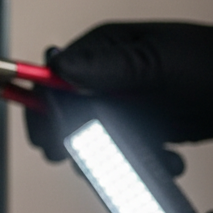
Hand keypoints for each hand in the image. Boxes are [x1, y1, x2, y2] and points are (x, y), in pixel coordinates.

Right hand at [25, 21, 212, 166]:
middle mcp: (111, 74)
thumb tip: (60, 68)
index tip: (50, 139)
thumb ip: (109, 66)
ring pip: (96, 137)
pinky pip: (126, 149)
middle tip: (90, 162)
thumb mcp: (159, 64)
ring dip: (116, 158)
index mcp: (105, 49)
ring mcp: (129, 101)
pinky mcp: (149, 125)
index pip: (52, 78)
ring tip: (150, 160)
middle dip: (79, 141)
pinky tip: (167, 161)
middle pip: (69, 112)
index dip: (45, 109)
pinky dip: (141, 163)